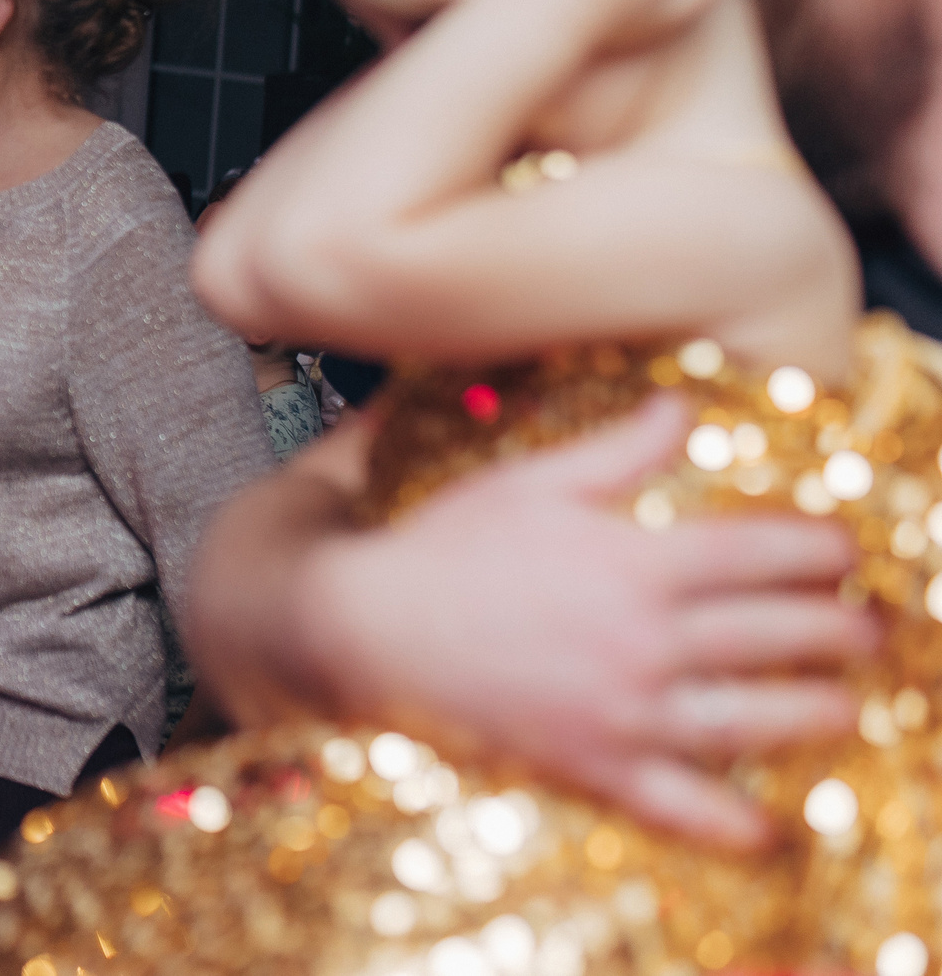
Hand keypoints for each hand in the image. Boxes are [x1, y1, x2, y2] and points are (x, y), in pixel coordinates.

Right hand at [299, 393, 874, 847]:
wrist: (365, 629)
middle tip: (868, 627)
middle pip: (779, 635)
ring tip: (846, 704)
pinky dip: (731, 821)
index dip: (821, 549)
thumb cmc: (442, 548)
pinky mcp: (595, 764)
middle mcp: (646, 639)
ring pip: (755, 719)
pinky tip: (766, 827)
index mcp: (636, 561)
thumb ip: (618, 449)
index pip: (765, 553)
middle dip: (841, 629)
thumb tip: (683, 407)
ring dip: (817, 711)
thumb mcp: (530, 481)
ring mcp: (625, 710)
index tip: (844, 550)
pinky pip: (681, 804)